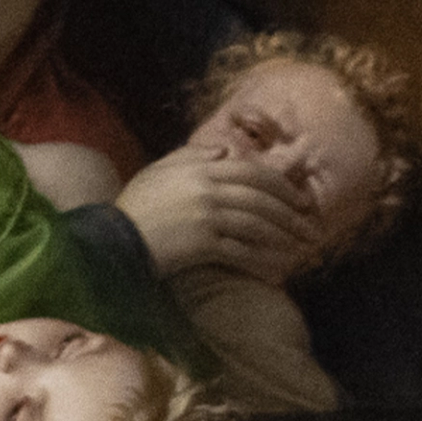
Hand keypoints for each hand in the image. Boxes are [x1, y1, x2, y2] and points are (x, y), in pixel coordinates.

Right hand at [115, 143, 314, 285]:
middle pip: (261, 198)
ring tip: (300, 249)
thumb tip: (224, 151)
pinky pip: (241, 251)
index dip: (282, 185)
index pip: (252, 172)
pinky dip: (262, 260)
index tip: (300, 200)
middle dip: (291, 214)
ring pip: (256, 224)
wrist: (110, 240)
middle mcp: (208, 189)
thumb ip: (191, 155)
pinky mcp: (201, 244)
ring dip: (282, 237)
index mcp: (201, 168)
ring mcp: (206, 216)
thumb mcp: (159, 171)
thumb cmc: (133, 206)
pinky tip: (277, 268)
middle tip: (311, 228)